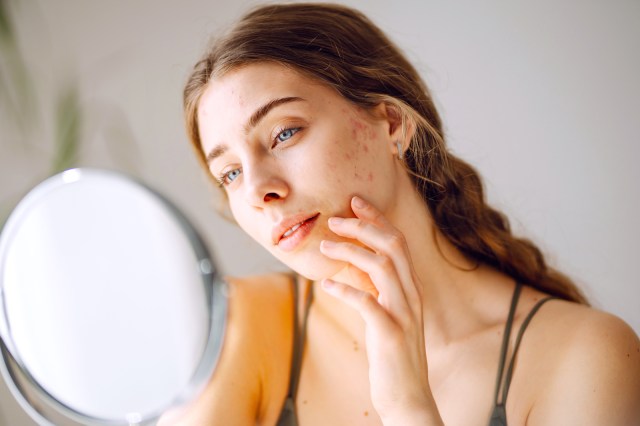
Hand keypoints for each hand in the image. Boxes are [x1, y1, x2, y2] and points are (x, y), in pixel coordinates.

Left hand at [319, 196, 442, 425]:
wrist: (408, 398)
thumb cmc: (392, 355)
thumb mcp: (385, 315)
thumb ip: (373, 289)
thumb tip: (350, 264)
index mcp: (410, 288)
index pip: (397, 242)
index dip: (376, 219)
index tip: (354, 202)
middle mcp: (412, 295)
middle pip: (392, 245)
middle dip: (363, 227)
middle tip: (334, 219)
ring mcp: (404, 314)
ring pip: (381, 266)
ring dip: (349, 252)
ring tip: (323, 247)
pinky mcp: (391, 334)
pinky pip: (367, 303)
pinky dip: (345, 290)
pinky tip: (325, 287)